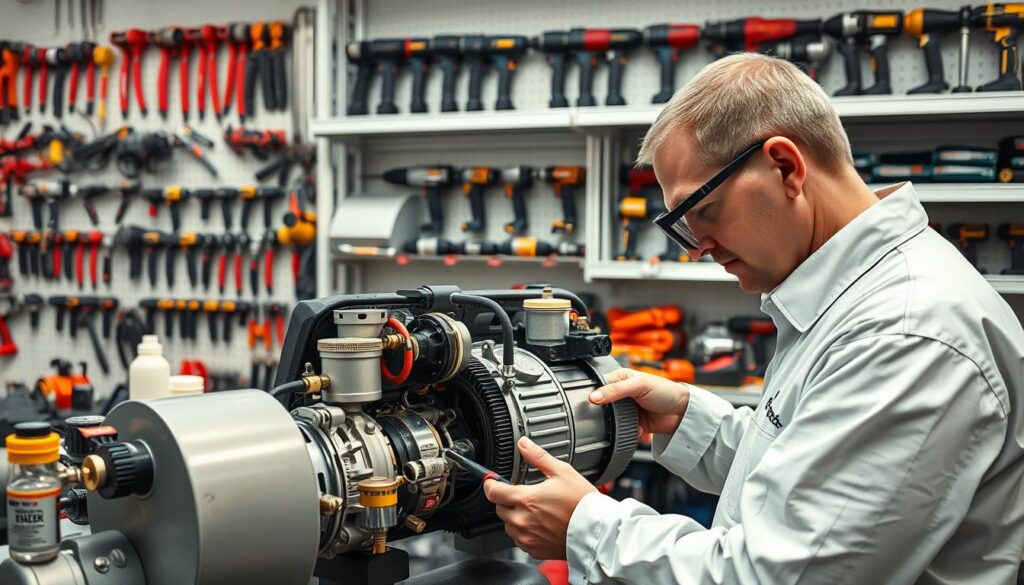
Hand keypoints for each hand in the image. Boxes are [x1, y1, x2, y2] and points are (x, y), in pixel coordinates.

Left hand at [483, 436, 596, 559]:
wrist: (596, 531)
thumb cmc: (582, 503)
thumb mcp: (562, 472)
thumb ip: (538, 457)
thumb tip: (524, 444)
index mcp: (526, 499)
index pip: (493, 492)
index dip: (490, 484)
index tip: (492, 481)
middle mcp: (523, 520)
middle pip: (499, 508)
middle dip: (506, 500)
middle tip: (524, 495)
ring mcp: (527, 537)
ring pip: (508, 526)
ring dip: (515, 517)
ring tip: (535, 511)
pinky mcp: (534, 550)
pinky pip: (519, 540)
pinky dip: (525, 532)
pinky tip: (540, 525)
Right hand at [590, 368, 690, 435]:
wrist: (683, 413)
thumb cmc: (666, 391)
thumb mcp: (639, 386)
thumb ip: (616, 390)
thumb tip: (594, 396)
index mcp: (621, 378)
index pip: (599, 384)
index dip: (593, 393)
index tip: (589, 403)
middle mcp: (622, 393)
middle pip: (603, 404)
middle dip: (606, 413)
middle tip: (609, 416)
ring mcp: (627, 409)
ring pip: (612, 420)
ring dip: (618, 424)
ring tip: (628, 422)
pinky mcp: (633, 422)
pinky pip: (622, 430)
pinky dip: (628, 432)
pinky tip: (637, 429)